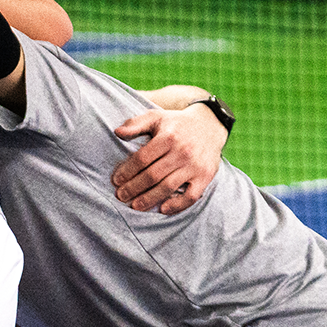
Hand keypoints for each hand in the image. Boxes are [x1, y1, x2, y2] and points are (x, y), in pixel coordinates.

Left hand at [111, 103, 227, 213]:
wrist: (210, 125)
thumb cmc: (176, 124)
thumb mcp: (156, 117)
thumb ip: (136, 124)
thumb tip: (117, 132)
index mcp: (168, 137)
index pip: (142, 158)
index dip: (127, 171)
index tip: (116, 180)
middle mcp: (182, 152)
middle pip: (152, 175)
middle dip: (133, 188)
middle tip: (121, 196)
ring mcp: (194, 166)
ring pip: (168, 187)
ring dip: (149, 199)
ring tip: (135, 206)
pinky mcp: (205, 176)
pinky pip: (191, 196)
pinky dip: (177, 205)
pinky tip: (162, 209)